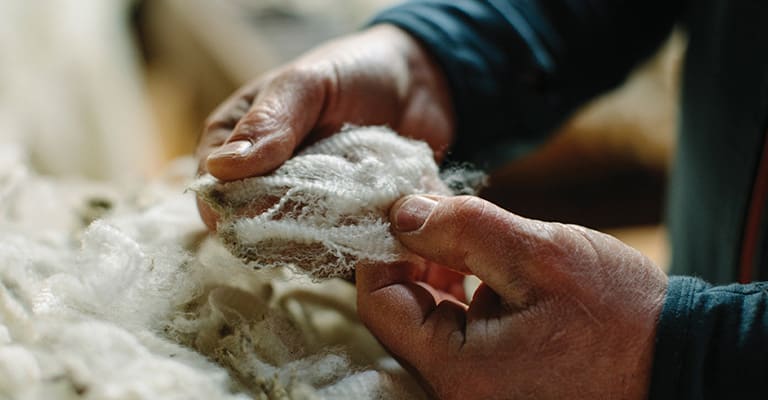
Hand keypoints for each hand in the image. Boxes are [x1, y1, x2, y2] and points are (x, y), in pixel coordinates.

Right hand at [195, 25, 454, 229]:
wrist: (421, 82)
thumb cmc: (354, 70)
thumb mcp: (306, 83)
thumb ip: (268, 122)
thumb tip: (221, 168)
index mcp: (236, 144)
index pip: (213, 192)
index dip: (231, 208)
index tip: (265, 209)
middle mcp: (264, 183)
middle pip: (253, 230)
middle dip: (284, 229)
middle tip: (324, 210)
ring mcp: (305, 210)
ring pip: (295, 249)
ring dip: (323, 240)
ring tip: (358, 210)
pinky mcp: (344, 227)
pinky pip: (338, 253)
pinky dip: (356, 245)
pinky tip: (378, 224)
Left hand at [356, 195, 667, 398]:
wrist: (682, 362)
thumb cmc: (622, 317)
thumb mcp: (541, 256)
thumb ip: (463, 229)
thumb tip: (403, 213)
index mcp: (458, 371)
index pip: (381, 304)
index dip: (382, 249)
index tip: (399, 207)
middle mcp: (458, 391)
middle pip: (402, 313)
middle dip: (412, 255)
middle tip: (429, 207)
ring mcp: (477, 389)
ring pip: (430, 319)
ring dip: (436, 270)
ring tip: (458, 227)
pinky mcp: (497, 381)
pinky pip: (458, 333)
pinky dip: (461, 292)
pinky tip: (480, 262)